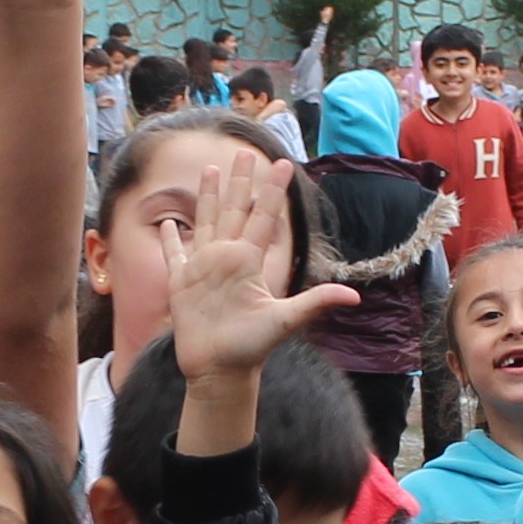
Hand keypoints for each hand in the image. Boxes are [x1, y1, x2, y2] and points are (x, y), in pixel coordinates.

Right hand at [161, 152, 352, 379]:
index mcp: (249, 261)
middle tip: (244, 152)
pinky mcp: (181, 283)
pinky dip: (171, 240)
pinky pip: (175, 255)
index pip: (263, 217)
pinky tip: (169, 224)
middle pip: (234, 209)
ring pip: (206, 221)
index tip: (282, 164)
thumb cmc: (251, 349)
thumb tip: (353, 297)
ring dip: (207, 197)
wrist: (220, 371)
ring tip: (209, 169)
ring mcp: (204, 268)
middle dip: (239, 181)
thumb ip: (314, 303)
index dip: (272, 191)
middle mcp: (227, 258)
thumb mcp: (284, 321)